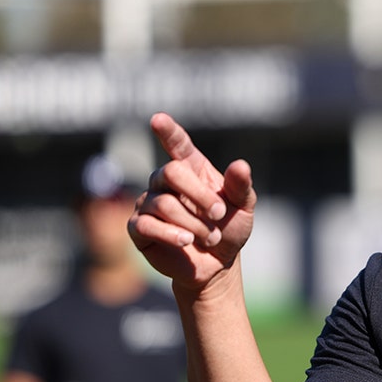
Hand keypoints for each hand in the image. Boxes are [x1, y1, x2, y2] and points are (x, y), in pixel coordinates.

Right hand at [129, 113, 256, 289]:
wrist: (217, 263)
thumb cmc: (229, 228)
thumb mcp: (243, 207)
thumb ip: (240, 186)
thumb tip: (240, 165)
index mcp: (191, 169)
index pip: (177, 144)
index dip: (168, 131)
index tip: (158, 119)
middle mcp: (165, 181)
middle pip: (171, 172)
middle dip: (199, 195)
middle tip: (219, 214)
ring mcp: (149, 203)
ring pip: (164, 204)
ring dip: (193, 223)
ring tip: (210, 236)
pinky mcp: (138, 227)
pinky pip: (146, 224)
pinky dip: (170, 234)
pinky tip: (186, 241)